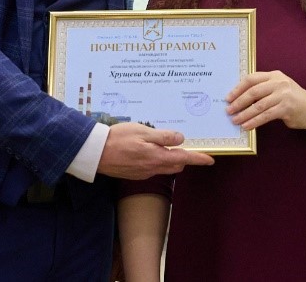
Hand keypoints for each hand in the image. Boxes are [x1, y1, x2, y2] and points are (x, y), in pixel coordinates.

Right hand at [97, 122, 213, 179]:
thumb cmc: (118, 138)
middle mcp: (153, 168)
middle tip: (182, 145)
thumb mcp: (142, 131)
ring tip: (162, 144)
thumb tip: (180, 139)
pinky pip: (152, 168)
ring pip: (164, 167)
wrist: (95, 153)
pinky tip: (146, 150)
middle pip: (176, 165)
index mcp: (157, 157)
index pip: (184, 159)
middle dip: (183, 157)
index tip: (210, 160)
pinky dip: (155, 160)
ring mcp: (143, 173)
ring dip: (168, 159)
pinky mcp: (135, 174)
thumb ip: (163, 136)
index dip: (198, 159)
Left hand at [225, 70, 305, 130]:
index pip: (251, 79)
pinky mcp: (286, 108)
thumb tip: (239, 98)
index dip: (238, 88)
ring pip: (258, 105)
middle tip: (229, 110)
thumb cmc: (292, 99)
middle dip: (238, 102)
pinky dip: (254, 121)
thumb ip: (263, 89)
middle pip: (253, 91)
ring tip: (235, 120)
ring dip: (244, 114)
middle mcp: (279, 83)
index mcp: (274, 75)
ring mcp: (284, 95)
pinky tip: (247, 126)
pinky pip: (266, 116)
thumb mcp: (278, 88)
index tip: (228, 98)